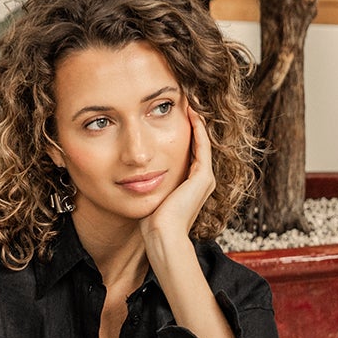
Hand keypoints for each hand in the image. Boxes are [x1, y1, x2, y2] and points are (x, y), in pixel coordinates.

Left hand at [140, 104, 214, 260]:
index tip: (173, 116)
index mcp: (192, 186)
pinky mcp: (203, 177)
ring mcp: (205, 179)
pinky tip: (191, 112)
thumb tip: (132, 174)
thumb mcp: (151, 196)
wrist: (163, 235)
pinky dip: (198, 128)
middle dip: (192, 124)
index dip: (184, 134)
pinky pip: (202, 145)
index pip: (191, 153)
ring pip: (202, 142)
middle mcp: (203, 181)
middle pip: (199, 145)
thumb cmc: (152, 223)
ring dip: (197, 122)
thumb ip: (148, 182)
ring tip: (190, 102)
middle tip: (186, 101)